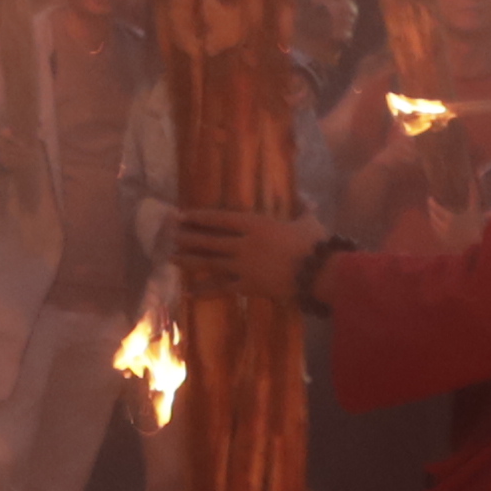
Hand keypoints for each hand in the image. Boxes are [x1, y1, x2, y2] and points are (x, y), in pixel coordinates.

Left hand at [166, 206, 321, 306]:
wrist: (320, 271)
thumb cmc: (314, 243)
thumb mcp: (308, 221)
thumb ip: (302, 208)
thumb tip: (306, 197)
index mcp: (256, 224)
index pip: (221, 219)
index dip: (200, 217)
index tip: (183, 215)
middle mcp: (244, 243)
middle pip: (209, 240)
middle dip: (188, 237)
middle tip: (170, 236)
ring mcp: (243, 266)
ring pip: (210, 262)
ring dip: (189, 260)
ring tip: (171, 258)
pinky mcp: (247, 286)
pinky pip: (221, 288)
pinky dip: (203, 291)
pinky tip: (188, 293)